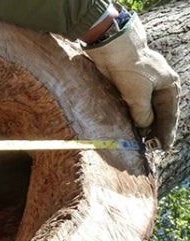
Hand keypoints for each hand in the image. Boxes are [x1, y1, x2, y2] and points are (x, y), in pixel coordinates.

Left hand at [85, 12, 179, 149]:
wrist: (112, 49)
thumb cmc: (130, 70)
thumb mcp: (139, 96)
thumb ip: (143, 115)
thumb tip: (143, 126)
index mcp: (168, 87)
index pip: (169, 115)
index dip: (166, 133)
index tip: (164, 148)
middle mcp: (160, 87)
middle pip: (160, 114)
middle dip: (157, 131)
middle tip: (153, 148)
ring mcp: (146, 86)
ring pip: (148, 111)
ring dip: (146, 126)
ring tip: (143, 141)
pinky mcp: (132, 86)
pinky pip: (137, 106)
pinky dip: (136, 117)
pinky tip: (133, 127)